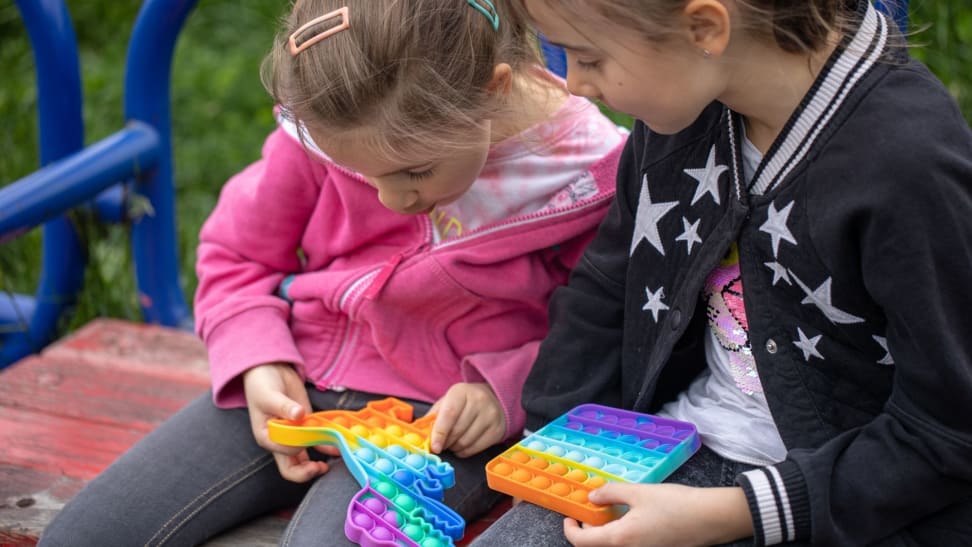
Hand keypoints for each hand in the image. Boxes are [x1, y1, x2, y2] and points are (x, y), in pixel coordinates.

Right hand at [243, 362, 329, 482]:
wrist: (270, 370)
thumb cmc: (262, 384)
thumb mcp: (269, 395)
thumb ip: (283, 406)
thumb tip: (298, 414)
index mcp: (267, 437)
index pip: (282, 454)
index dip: (297, 449)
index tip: (307, 438)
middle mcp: (280, 442)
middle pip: (292, 468)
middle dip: (307, 471)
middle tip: (322, 468)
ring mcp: (294, 436)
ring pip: (306, 459)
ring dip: (319, 463)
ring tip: (336, 457)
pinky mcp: (306, 427)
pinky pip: (318, 442)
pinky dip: (328, 446)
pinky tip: (340, 447)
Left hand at [428, 382, 504, 456]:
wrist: (494, 398)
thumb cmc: (465, 401)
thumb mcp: (448, 401)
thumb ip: (434, 416)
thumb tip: (421, 434)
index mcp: (462, 392)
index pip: (449, 415)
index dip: (440, 433)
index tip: (434, 447)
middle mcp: (479, 401)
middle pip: (457, 431)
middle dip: (445, 442)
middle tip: (441, 444)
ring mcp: (490, 415)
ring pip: (466, 442)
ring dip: (454, 448)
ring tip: (452, 443)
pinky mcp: (497, 430)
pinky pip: (476, 448)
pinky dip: (464, 451)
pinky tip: (462, 446)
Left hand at [563, 483, 752, 546]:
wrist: (711, 519)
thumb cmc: (677, 505)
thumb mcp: (640, 492)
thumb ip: (611, 493)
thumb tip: (592, 497)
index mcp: (621, 539)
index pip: (582, 542)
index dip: (570, 530)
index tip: (570, 516)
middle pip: (596, 546)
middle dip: (588, 530)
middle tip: (589, 511)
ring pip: (613, 546)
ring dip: (605, 532)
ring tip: (609, 511)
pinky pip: (629, 545)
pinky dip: (621, 534)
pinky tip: (628, 517)